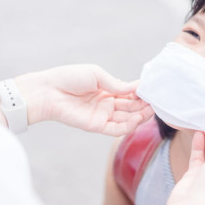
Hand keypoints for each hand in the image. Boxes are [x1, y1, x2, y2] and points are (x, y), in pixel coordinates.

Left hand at [15, 64, 153, 135]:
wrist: (48, 90)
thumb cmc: (70, 77)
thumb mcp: (97, 75)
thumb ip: (117, 84)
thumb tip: (137, 87)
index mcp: (108, 89)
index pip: (129, 93)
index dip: (141, 93)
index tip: (153, 90)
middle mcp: (108, 103)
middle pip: (131, 107)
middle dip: (144, 105)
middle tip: (156, 102)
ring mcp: (103, 115)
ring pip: (126, 119)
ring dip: (139, 116)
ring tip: (151, 110)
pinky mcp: (96, 125)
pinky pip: (116, 129)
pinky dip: (128, 126)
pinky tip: (137, 119)